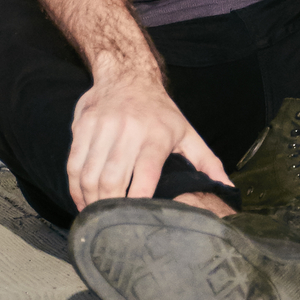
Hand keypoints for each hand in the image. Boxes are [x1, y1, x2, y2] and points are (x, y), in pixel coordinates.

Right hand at [65, 74, 230, 209]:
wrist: (128, 74)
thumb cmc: (160, 112)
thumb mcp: (187, 132)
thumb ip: (206, 162)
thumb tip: (226, 188)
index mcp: (157, 135)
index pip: (145, 174)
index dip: (138, 201)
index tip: (136, 222)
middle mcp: (128, 130)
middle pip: (112, 179)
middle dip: (110, 207)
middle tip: (112, 225)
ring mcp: (102, 127)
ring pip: (89, 174)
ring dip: (90, 201)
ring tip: (96, 217)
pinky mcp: (82, 127)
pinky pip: (73, 164)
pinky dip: (75, 188)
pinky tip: (82, 200)